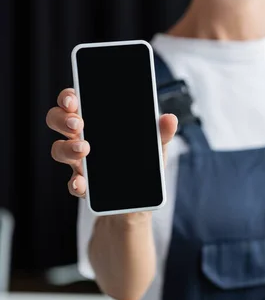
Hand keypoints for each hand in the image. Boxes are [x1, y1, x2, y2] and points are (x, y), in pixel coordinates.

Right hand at [46, 88, 176, 205]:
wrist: (140, 203)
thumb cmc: (142, 167)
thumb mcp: (155, 148)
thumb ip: (161, 133)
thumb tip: (170, 119)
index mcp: (96, 123)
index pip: (75, 102)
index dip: (68, 96)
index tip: (73, 98)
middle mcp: (82, 139)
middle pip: (58, 121)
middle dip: (62, 118)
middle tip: (78, 123)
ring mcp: (79, 163)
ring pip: (59, 149)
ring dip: (67, 147)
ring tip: (84, 149)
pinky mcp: (84, 186)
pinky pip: (72, 183)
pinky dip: (76, 184)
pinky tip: (82, 183)